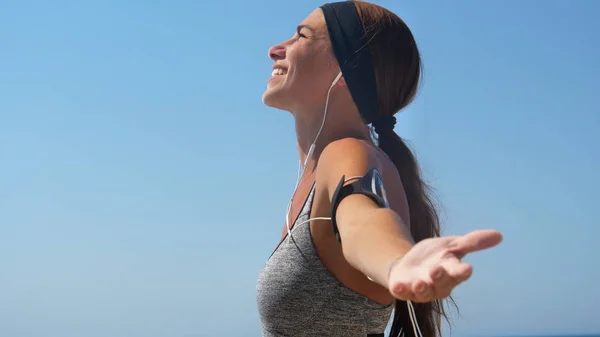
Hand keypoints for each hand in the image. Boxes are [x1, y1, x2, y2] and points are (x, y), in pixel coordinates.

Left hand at [388, 229, 502, 302]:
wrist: (408, 264)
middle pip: (442, 284)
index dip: (462, 272)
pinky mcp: (404, 291)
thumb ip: (473, 242)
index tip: (467, 268)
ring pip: (424, 292)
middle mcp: (438, 284)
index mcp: (451, 272)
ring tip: (419, 283)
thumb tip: (499, 235)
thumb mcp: (452, 245)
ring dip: (422, 287)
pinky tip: (397, 286)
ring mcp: (421, 289)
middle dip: (440, 278)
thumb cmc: (434, 257)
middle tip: (436, 270)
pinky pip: (403, 293)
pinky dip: (401, 290)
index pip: (459, 273)